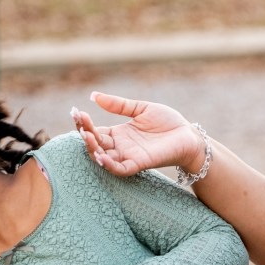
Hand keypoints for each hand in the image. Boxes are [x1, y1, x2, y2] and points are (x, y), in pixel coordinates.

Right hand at [72, 93, 205, 178]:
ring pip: (103, 158)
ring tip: (85, 135)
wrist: (189, 135)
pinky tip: (100, 155)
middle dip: (85, 134)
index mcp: (119, 134)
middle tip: (80, 121)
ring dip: (92, 149)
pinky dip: (109, 165)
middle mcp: (120, 147)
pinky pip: (120, 169)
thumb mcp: (140, 108)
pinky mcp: (140, 164)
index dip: (84, 123)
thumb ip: (118, 105)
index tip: (75, 111)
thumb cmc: (168, 122)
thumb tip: (93, 96)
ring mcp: (129, 156)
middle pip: (95, 144)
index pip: (95, 131)